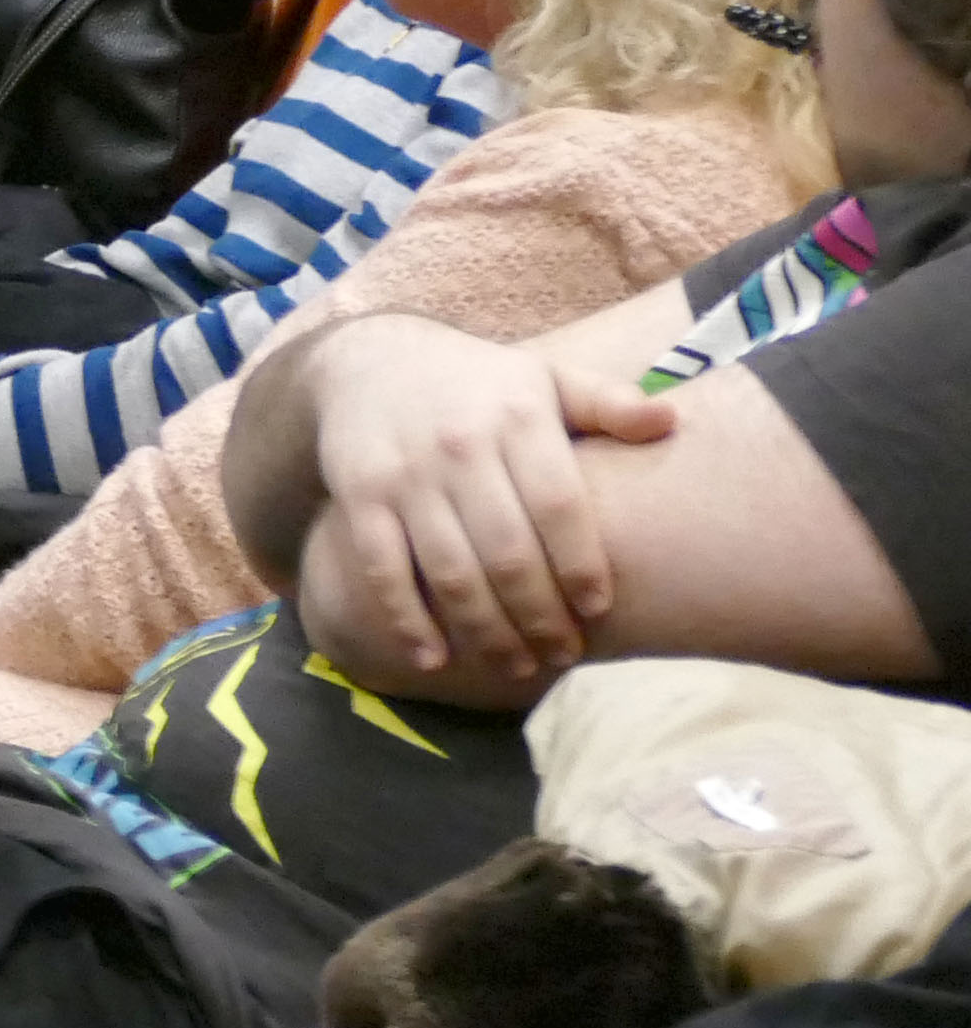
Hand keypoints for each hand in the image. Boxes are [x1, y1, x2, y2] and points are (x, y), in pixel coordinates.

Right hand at [297, 316, 679, 690]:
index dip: (580, 563)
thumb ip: (606, 402)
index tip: (598, 609)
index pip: (558, 504)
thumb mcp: (544, 377)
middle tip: (562, 655)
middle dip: (539, 615)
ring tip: (517, 666)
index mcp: (517, 417)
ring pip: (450, 571)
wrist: (366, 361)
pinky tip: (434, 658)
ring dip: (485, 630)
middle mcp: (459, 446)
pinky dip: (407, 620)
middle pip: (507, 551)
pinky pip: (382, 569)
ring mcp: (404, 476)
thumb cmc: (476, 384)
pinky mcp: (357, 498)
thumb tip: (670, 422)